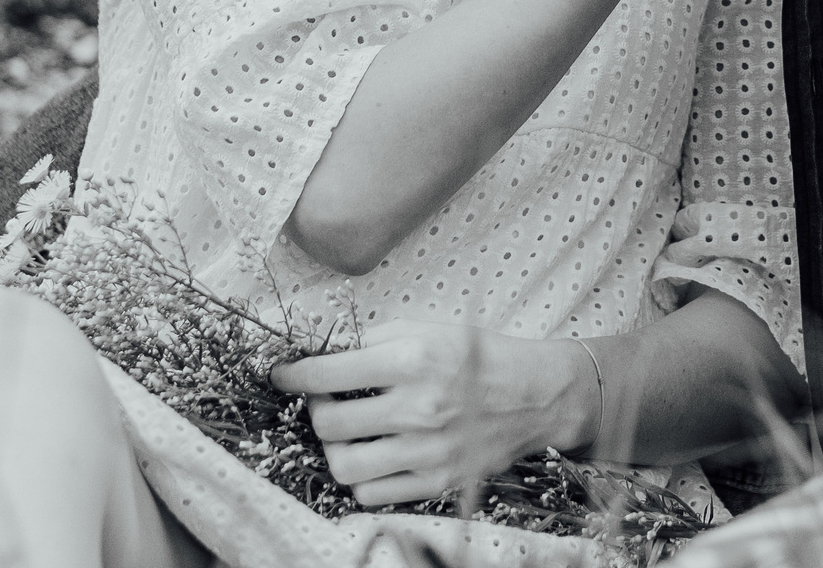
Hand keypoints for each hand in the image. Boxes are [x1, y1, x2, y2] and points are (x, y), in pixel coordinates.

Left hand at [271, 321, 594, 507]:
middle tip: (324, 400)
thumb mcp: (430, 329)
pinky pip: (372, 493)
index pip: (326, 374)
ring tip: (346, 432)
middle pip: (328, 424)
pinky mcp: (437, 480)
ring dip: (333, 448)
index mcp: (412, 359)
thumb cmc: (481, 356)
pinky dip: (362, 478)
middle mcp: (417, 407)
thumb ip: (376, 340)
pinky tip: (374, 455)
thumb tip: (325, 355)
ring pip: (344, 465)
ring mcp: (427, 450)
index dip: (292, 375)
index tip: (283, 375)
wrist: (539, 394)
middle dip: (314, 410)